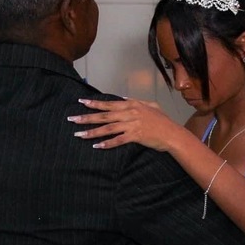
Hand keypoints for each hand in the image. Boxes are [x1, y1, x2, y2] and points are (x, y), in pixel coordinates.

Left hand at [69, 98, 185, 151]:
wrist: (172, 134)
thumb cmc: (163, 121)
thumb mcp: (151, 105)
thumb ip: (136, 101)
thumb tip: (123, 98)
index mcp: (131, 105)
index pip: (109, 104)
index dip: (94, 104)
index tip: (81, 102)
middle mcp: (129, 113)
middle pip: (104, 116)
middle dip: (87, 117)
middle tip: (72, 119)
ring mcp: (131, 125)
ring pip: (107, 128)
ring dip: (92, 132)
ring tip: (79, 135)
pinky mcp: (135, 136)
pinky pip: (118, 140)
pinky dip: (107, 143)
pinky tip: (97, 146)